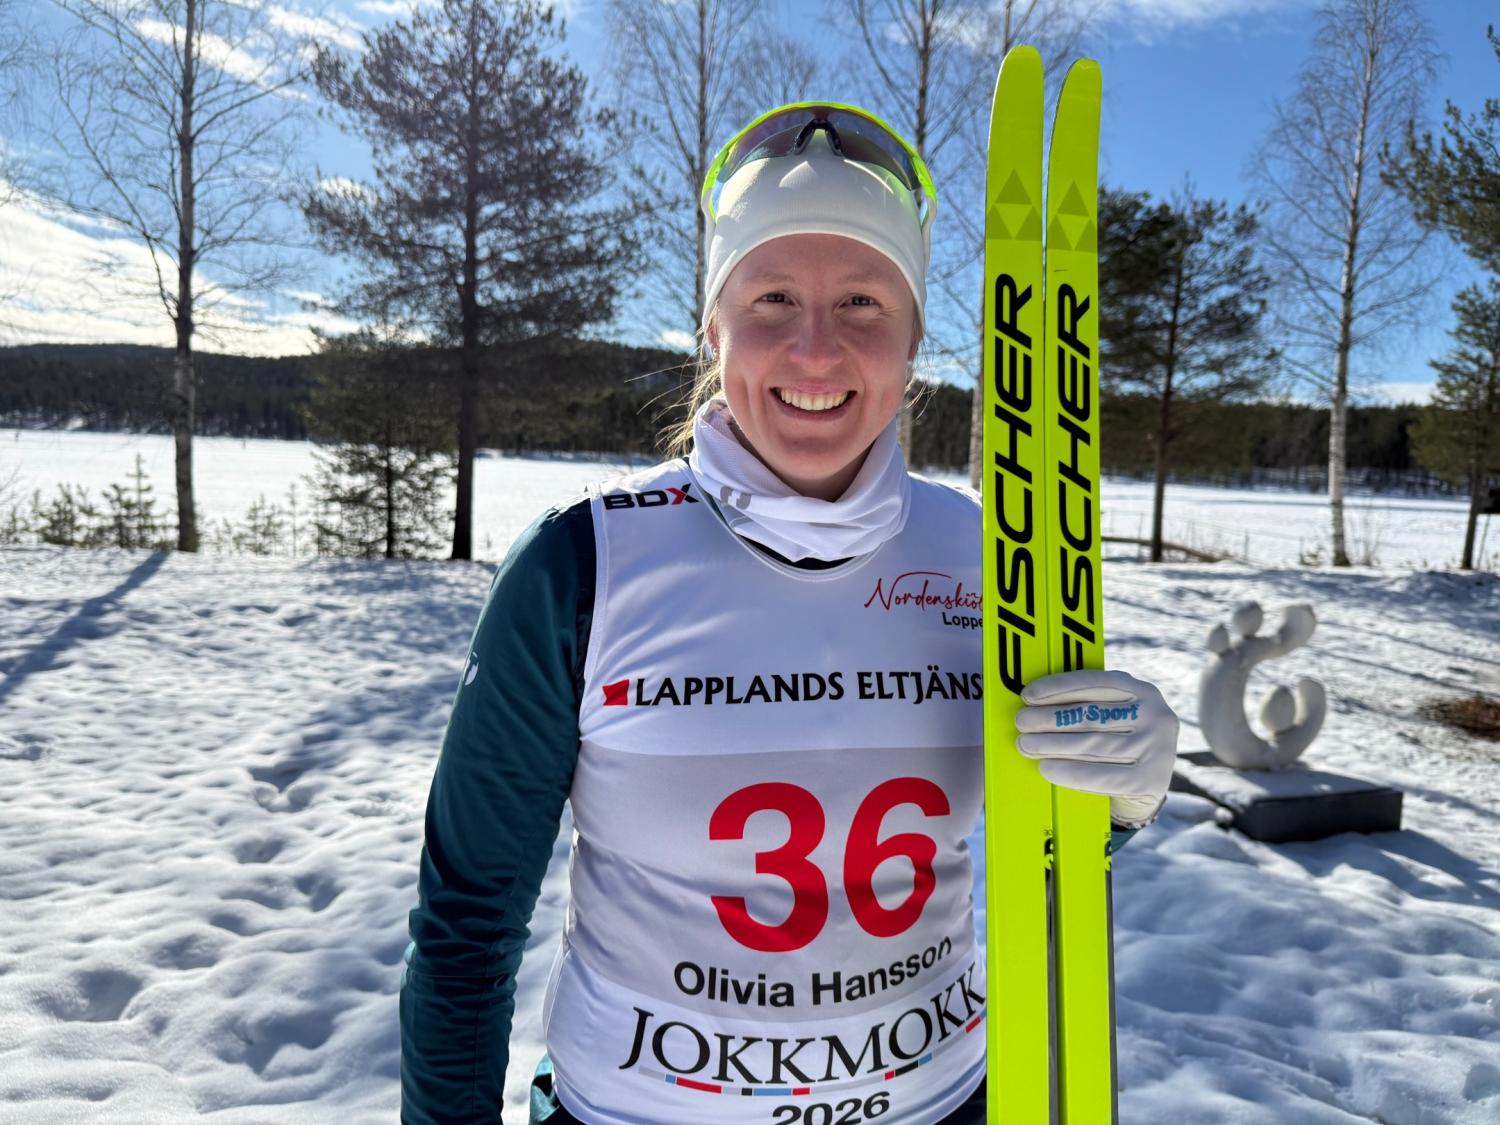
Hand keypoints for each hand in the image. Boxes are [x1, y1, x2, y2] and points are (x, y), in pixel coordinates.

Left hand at [1015, 669, 1179, 828]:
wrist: (1147, 786)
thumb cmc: (1118, 742)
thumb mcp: (1114, 715)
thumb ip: (1086, 704)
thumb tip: (1035, 702)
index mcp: (1142, 691)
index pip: (1095, 683)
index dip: (1058, 687)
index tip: (1028, 695)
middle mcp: (1155, 716)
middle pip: (1090, 716)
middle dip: (1049, 719)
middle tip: (1022, 723)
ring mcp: (1157, 749)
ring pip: (1092, 745)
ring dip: (1051, 745)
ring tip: (1026, 744)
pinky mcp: (1150, 780)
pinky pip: (1100, 776)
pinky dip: (1069, 772)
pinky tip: (1047, 768)